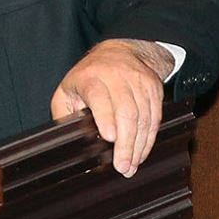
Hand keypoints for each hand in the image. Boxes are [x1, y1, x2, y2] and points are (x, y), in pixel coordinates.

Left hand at [51, 38, 172, 176]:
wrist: (118, 52)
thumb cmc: (88, 77)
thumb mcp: (67, 91)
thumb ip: (63, 115)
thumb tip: (66, 143)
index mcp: (90, 76)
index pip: (99, 95)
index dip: (105, 116)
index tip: (109, 137)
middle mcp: (116, 75)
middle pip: (126, 111)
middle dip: (126, 143)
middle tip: (122, 166)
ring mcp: (138, 80)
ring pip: (143, 116)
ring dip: (139, 145)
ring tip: (131, 166)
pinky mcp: (153, 86)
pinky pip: (155, 115)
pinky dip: (149, 137)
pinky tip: (141, 152)